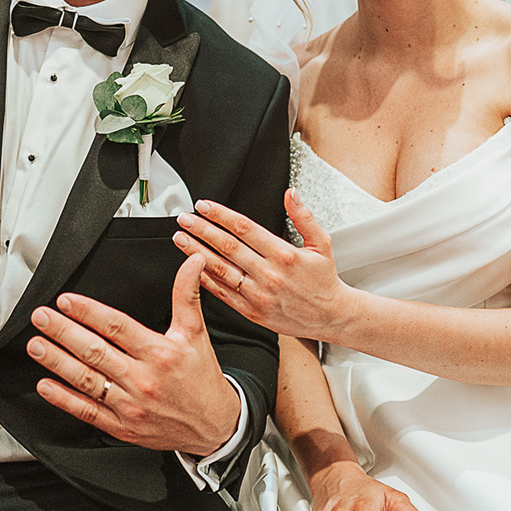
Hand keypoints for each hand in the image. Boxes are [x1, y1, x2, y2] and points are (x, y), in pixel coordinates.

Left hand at [29, 254, 240, 455]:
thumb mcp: (197, 334)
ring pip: (86, 380)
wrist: (216, 426)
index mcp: (160, 353)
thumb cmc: (202, 379)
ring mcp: (130, 405)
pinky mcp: (122, 426)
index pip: (117, 327)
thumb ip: (187, 296)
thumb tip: (192, 263)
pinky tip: (46, 385)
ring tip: (36, 345)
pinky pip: (88, 411)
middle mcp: (143, 379)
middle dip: (63, 332)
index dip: (89, 312)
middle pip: (95, 351)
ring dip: (57, 362)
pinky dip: (64, 399)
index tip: (67, 301)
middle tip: (42, 317)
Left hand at [174, 191, 357, 341]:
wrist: (330, 316)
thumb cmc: (324, 280)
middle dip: (202, 230)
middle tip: (184, 218)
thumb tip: (291, 193)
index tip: (204, 206)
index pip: (244, 228)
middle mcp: (269, 275)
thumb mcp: (322, 243)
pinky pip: (223, 294)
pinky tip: (192, 267)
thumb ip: (304, 217)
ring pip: (221, 270)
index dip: (220, 215)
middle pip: (227, 247)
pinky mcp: (252, 312)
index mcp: (284, 255)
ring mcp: (258, 295)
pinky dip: (205, 279)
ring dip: (196, 252)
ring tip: (181, 238)